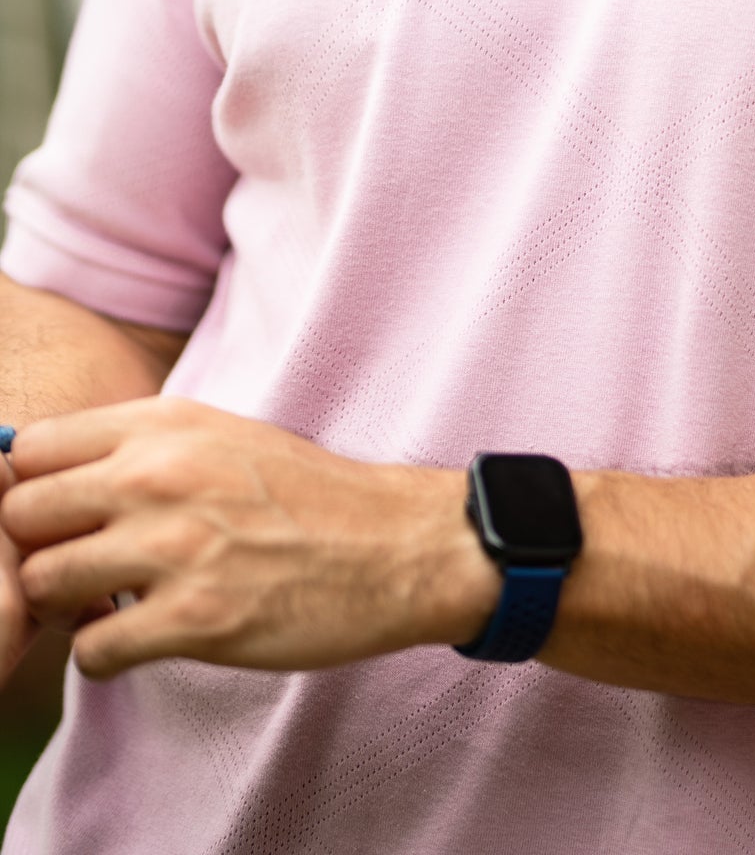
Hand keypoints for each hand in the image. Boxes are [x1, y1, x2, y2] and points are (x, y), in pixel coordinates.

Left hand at [0, 398, 497, 681]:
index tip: (57, 516)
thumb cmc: (306, 493)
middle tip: (81, 568)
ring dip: (67, 606)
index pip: (30, 447)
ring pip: (44, 583)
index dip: (32, 488)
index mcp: (166, 424)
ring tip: (110, 605)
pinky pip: (89, 651)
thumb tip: (55, 474)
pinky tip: (142, 640)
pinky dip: (104, 656)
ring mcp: (174, 548)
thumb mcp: (223, 434)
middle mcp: (159, 475)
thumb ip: (142, 447)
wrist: (392, 545)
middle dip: (40, 547)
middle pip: (22, 514)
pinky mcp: (193, 620)